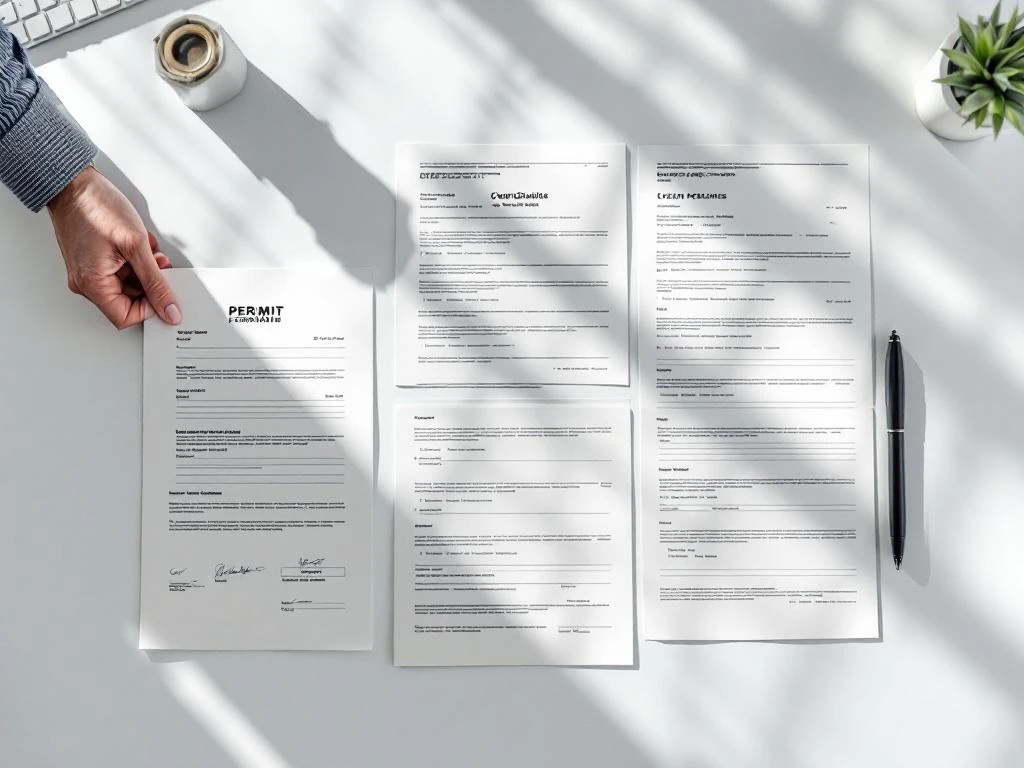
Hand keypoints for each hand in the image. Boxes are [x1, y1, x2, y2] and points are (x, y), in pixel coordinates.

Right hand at [46, 166, 180, 329]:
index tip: (164, 292)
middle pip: (128, 300)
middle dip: (149, 282)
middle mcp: (86, 282)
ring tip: (148, 248)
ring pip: (128, 284)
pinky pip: (121, 270)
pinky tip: (140, 243)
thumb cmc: (95, 206)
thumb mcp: (136, 246)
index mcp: (92, 284)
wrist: (74, 183)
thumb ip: (156, 282)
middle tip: (159, 262)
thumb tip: (169, 309)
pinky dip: (136, 260)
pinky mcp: (94, 260)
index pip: (125, 317)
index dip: (149, 307)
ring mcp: (89, 271)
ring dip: (145, 268)